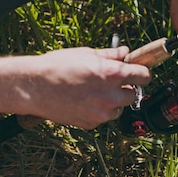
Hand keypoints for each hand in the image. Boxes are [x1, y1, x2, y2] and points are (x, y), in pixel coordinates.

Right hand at [20, 46, 150, 128]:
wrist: (34, 87)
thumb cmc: (57, 66)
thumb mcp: (86, 54)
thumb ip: (110, 55)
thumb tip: (125, 53)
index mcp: (112, 74)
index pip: (144, 76)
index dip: (142, 73)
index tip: (139, 73)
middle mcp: (111, 96)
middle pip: (133, 94)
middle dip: (125, 88)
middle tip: (110, 82)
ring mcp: (101, 113)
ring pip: (119, 108)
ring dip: (112, 101)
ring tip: (93, 92)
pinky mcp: (91, 124)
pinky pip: (103, 117)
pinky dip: (98, 111)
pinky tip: (83, 101)